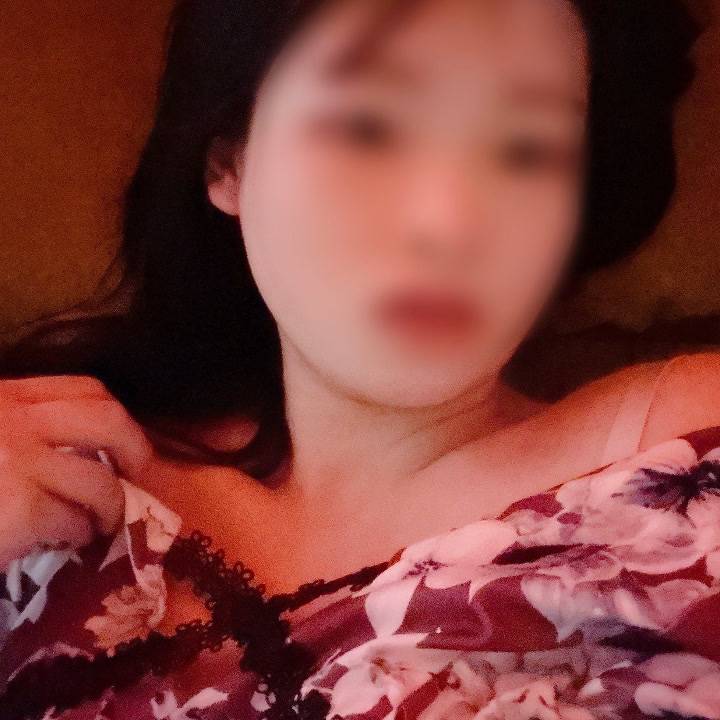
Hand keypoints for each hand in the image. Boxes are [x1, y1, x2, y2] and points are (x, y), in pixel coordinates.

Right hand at [0, 374, 152, 570]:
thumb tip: (59, 449)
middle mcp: (17, 421)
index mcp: (4, 398)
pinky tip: (72, 541)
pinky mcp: (24, 509)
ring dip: (112, 505)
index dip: (113, 414)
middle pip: (108, 421)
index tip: (121, 438)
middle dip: (135, 447)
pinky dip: (81, 534)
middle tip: (138, 472)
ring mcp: (22, 463)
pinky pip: (74, 521)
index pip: (82, 389)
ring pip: (99, 480)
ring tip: (104, 522)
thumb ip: (10, 430)